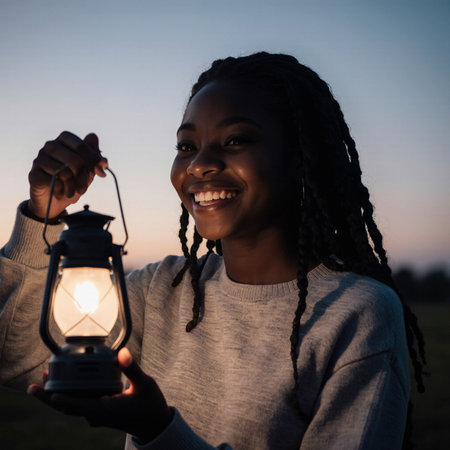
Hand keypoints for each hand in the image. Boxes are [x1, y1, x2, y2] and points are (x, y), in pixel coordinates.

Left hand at [27, 348, 172, 442]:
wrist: (153, 423)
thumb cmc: (150, 404)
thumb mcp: (145, 385)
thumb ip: (132, 369)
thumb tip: (122, 353)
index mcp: (107, 409)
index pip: (80, 406)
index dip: (65, 400)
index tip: (51, 394)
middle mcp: (97, 414)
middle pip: (67, 408)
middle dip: (49, 397)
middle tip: (34, 386)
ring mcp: (95, 414)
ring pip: (69, 407)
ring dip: (55, 395)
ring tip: (44, 380)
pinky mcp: (97, 411)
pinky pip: (77, 404)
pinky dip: (67, 394)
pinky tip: (64, 382)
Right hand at [28, 131, 107, 218]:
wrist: (54, 201)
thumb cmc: (73, 182)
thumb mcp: (88, 171)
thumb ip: (96, 160)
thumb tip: (100, 151)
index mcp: (64, 141)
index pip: (80, 145)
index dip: (93, 158)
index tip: (101, 170)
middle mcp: (50, 146)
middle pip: (75, 160)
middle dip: (84, 177)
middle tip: (84, 188)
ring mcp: (39, 159)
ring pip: (65, 172)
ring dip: (73, 186)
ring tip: (72, 192)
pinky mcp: (33, 174)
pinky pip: (54, 181)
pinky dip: (62, 190)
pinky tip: (60, 192)